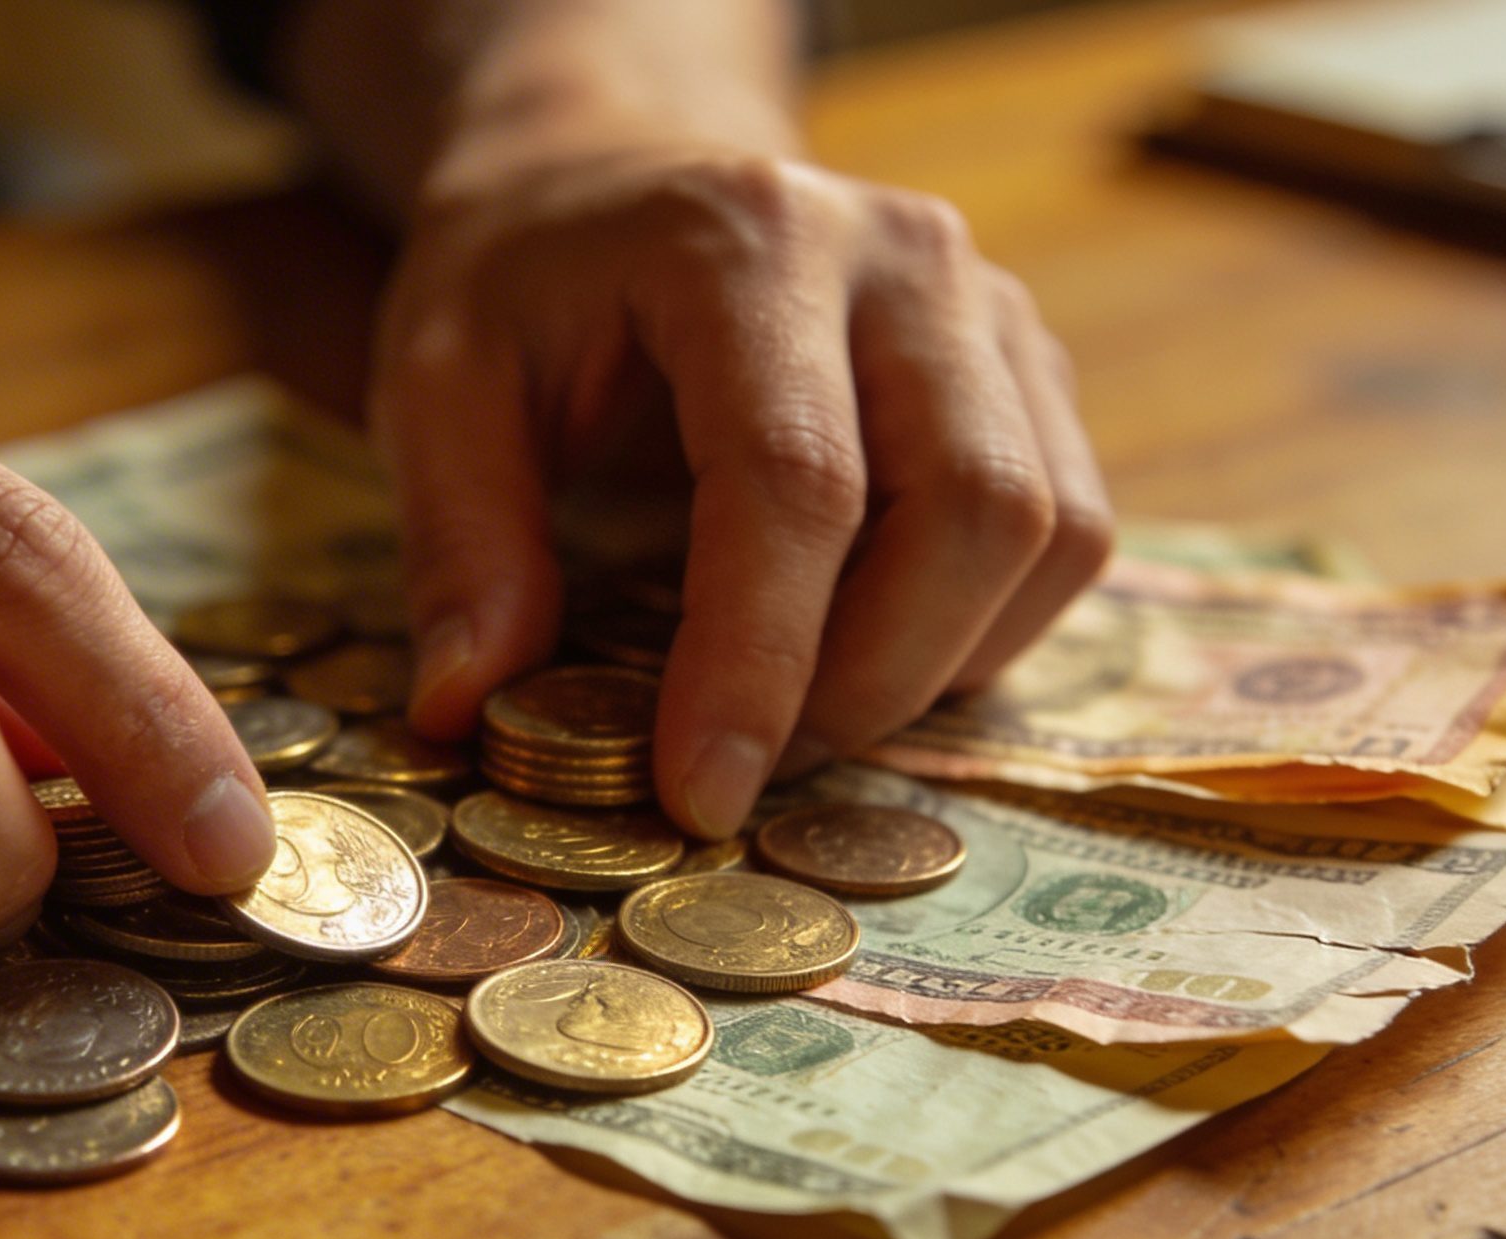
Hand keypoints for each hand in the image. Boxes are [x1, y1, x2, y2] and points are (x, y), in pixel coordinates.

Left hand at [374, 131, 1110, 837]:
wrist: (616, 178)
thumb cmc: (528, 285)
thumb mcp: (435, 381)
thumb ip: (461, 541)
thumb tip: (467, 710)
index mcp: (749, 240)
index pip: (798, 479)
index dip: (758, 659)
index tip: (699, 793)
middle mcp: (904, 255)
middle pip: (969, 508)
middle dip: (864, 684)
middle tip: (745, 770)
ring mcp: (990, 303)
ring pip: (1045, 532)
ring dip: (931, 669)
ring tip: (797, 716)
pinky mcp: (1027, 367)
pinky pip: (1070, 533)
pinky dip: (983, 633)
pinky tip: (867, 654)